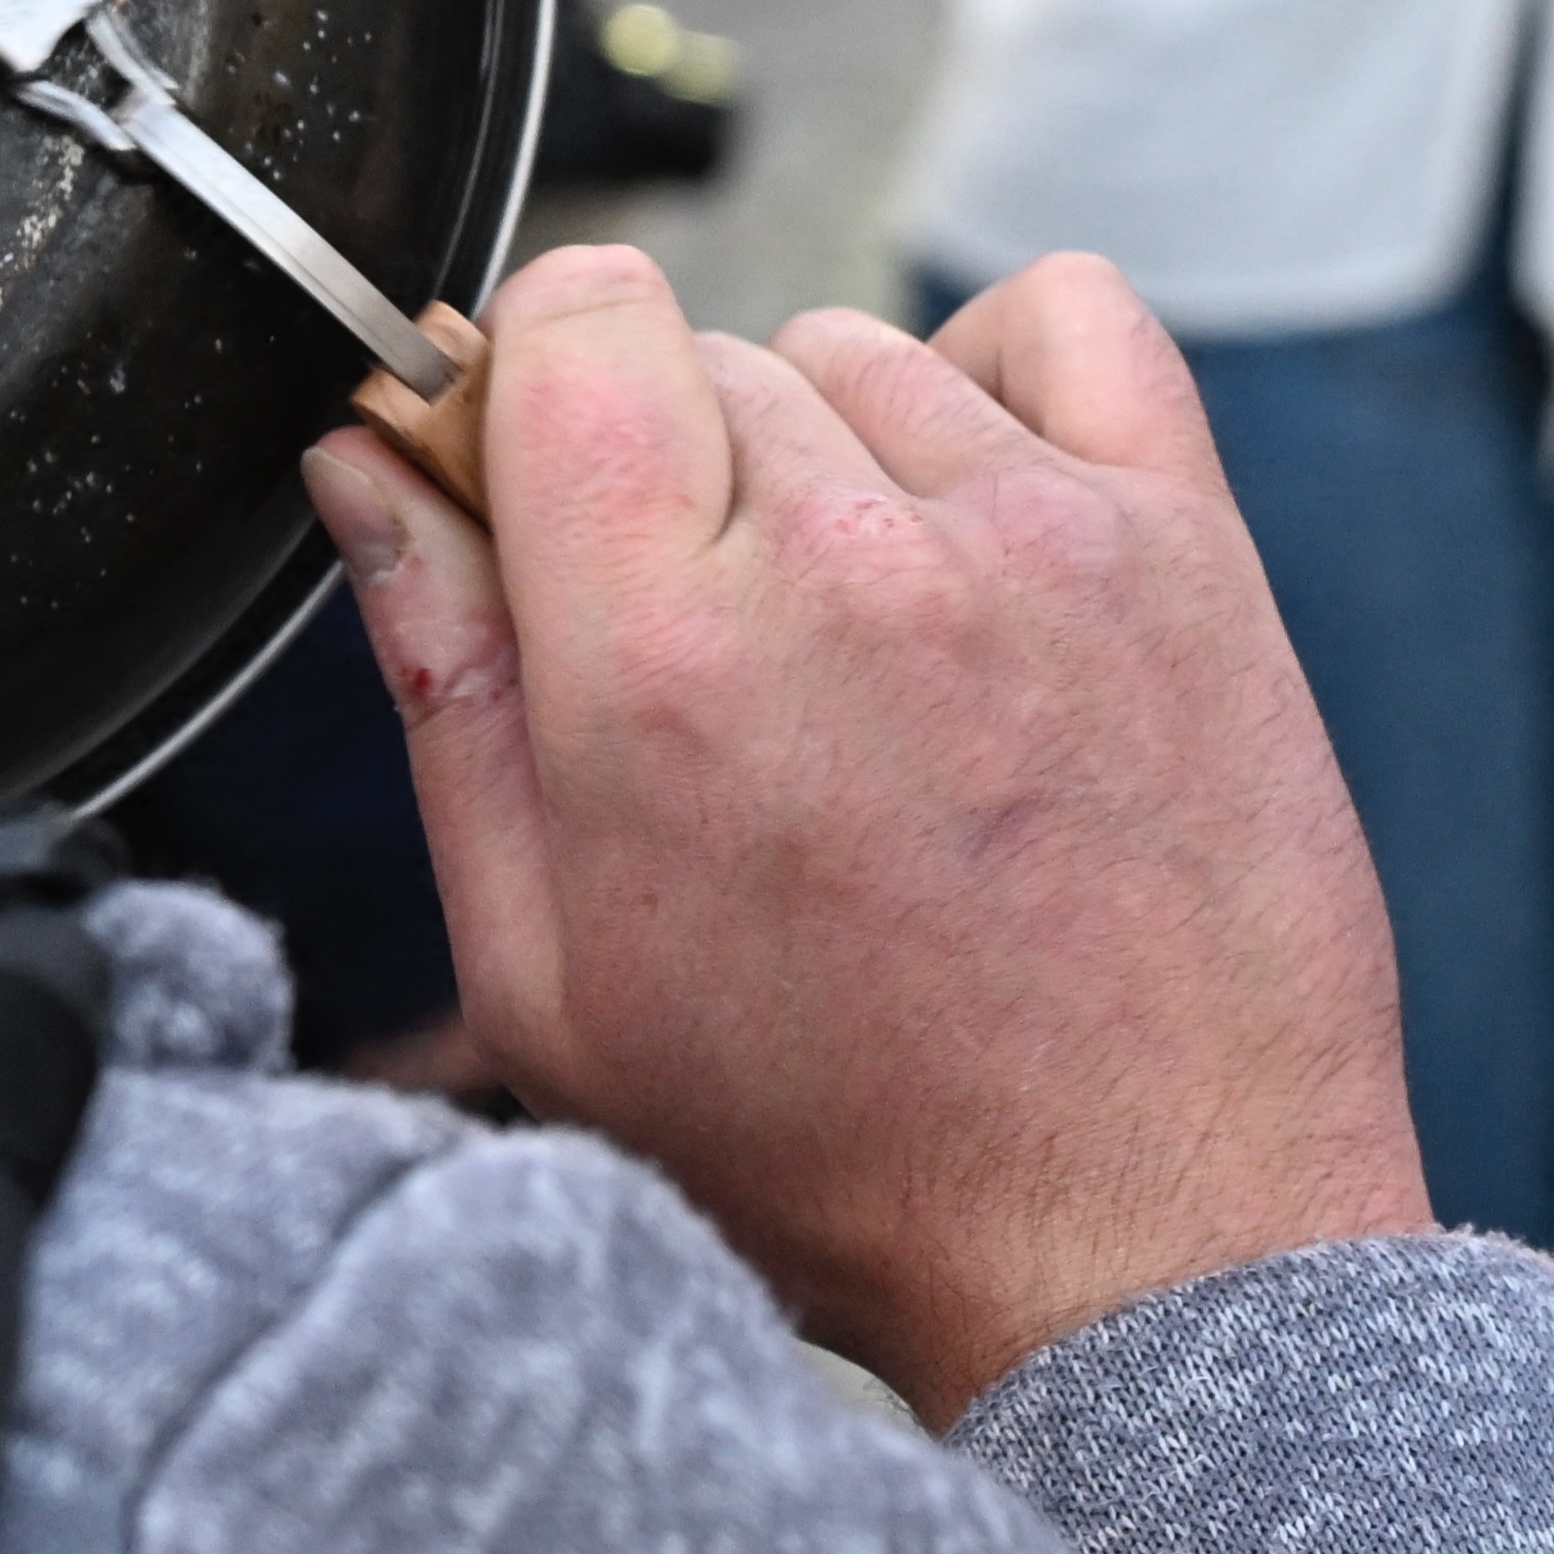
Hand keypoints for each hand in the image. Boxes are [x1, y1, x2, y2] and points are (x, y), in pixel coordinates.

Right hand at [316, 243, 1428, 1419]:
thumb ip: (444, 686)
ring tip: (865, 656)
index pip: (570, 321)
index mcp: (664, 666)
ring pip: (862, 353)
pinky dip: (1005, 378)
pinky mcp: (1182, 541)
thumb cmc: (843, 1147)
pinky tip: (982, 519)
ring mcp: (1037, 536)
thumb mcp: (550, 979)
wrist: (1143, 1234)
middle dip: (677, 479)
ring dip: (833, 462)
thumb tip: (371, 467)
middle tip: (723, 669)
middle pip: (703, 351)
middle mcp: (850, 563)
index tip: (544, 488)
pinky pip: (1066, 319)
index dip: (532, 388)